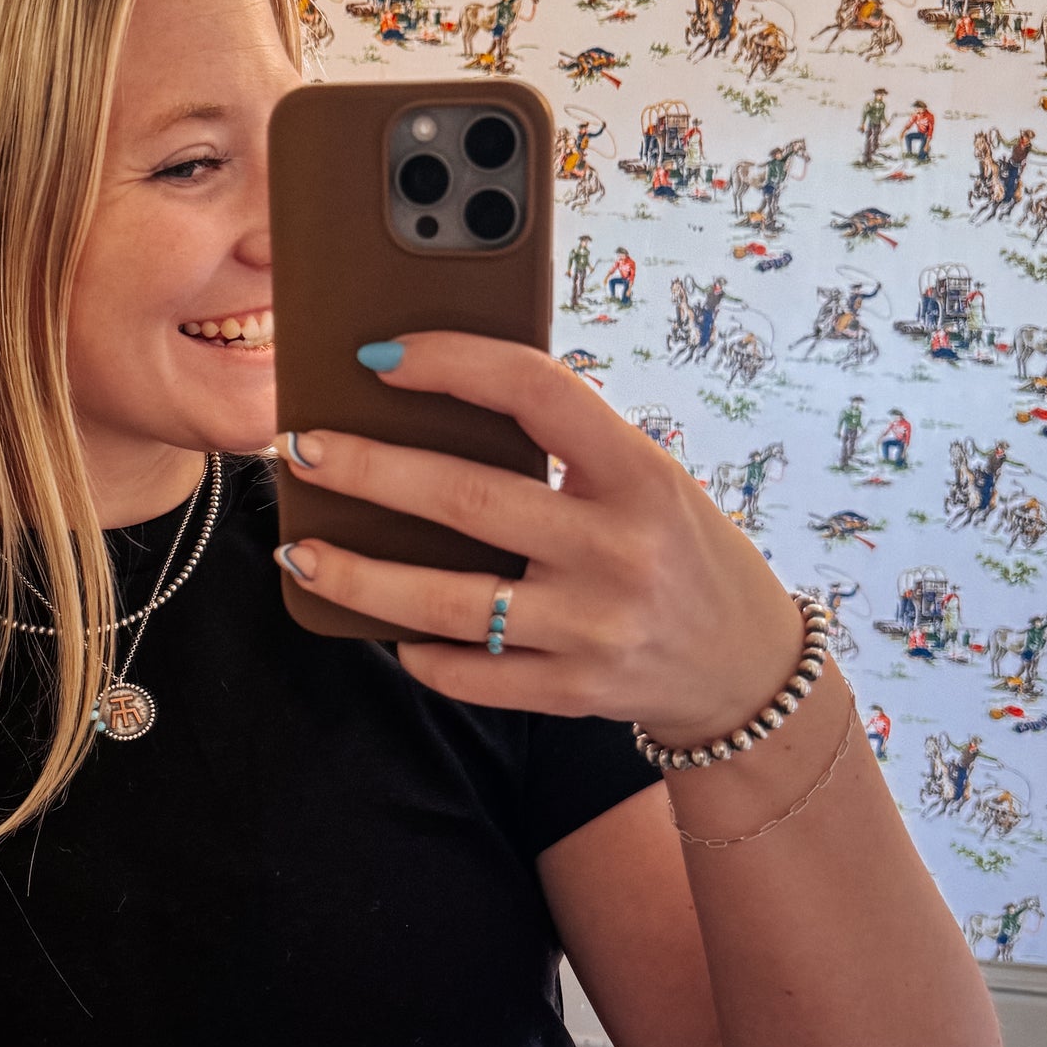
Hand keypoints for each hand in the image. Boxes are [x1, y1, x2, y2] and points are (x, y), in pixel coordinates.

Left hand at [277, 331, 803, 747]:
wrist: (747, 669)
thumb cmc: (679, 551)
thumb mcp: (648, 480)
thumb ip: (568, 447)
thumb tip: (433, 402)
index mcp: (640, 473)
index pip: (538, 393)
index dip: (453, 363)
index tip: (379, 354)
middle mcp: (619, 549)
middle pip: (466, 499)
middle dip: (367, 469)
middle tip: (300, 447)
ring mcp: (595, 628)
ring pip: (449, 602)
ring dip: (359, 576)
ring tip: (300, 552)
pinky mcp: (574, 692)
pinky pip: (471, 674)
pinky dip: (418, 651)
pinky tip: (383, 630)